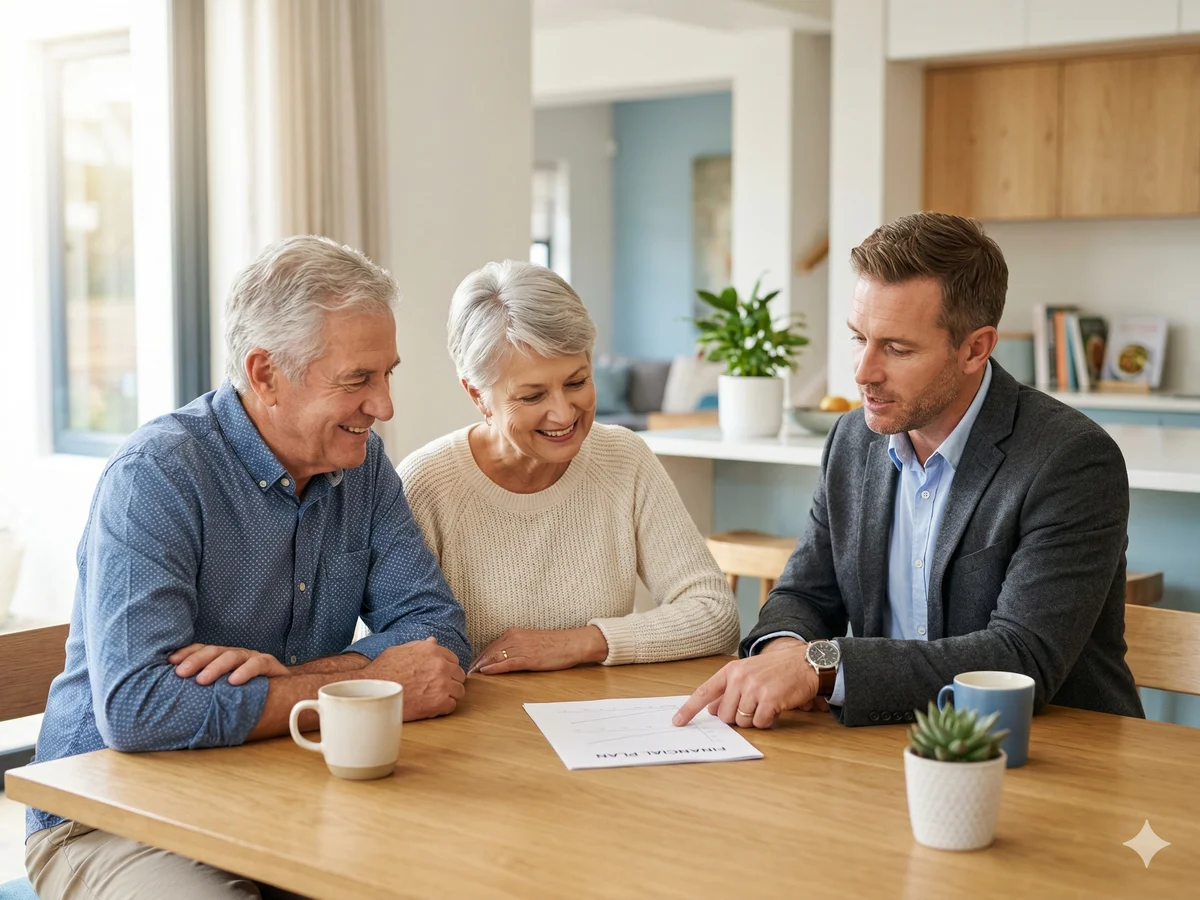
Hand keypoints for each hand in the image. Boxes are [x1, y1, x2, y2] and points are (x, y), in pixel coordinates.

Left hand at [169, 644, 288, 685]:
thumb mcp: (225, 690)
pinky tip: (234, 681)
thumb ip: (209, 689)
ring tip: (202, 680)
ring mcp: (253, 657)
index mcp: (223, 658)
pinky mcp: (269, 664)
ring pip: (232, 656)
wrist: (287, 693)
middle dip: (196, 660)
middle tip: (181, 673)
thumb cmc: (249, 693)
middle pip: (214, 651)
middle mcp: (236, 654)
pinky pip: (257, 665)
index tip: (170, 663)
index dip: (187, 653)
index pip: (202, 650)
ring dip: (216, 667)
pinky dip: (245, 672)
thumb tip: (177, 698)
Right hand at [363, 637, 465, 720]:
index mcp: (433, 650)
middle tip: (438, 687)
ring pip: (459, 691)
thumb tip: (433, 640)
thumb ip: (421, 646)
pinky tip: (432, 706)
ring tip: (435, 697)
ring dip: (450, 694)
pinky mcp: (439, 702)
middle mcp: (441, 665)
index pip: (454, 660)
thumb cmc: (383, 669)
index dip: (447, 668)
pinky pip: (452, 705)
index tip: (440, 675)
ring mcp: (442, 684)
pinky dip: (444, 707)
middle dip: (451, 681)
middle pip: (459, 675)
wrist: (373, 689)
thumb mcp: (401, 650)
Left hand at [468, 626, 607, 674]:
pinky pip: (507, 663)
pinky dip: (494, 668)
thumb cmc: (555, 644)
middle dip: (477, 662)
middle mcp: (515, 638)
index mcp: (515, 633)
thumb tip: (505, 656)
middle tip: (466, 672)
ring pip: (495, 657)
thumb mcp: (532, 641)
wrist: (572, 643)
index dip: (480, 656)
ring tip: (472, 675)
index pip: (491, 645)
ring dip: (482, 666)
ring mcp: (521, 648)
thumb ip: (518, 646)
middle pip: (490, 651)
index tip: (472, 665)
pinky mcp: (528, 658)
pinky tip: (486, 672)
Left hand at [672, 639, 821, 728]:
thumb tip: (711, 710)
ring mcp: (754, 689)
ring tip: (765, 704)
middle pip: (724, 715)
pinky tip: (775, 708)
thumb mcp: (748, 673)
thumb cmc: (776, 669)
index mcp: (731, 671)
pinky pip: (760, 723)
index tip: (677, 721)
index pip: (704, 692)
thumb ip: (728, 690)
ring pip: (742, 721)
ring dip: (753, 719)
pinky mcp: (770, 700)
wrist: (804, 662)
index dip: (689, 709)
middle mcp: (739, 678)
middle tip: (752, 706)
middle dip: (736, 717)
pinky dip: (767, 721)